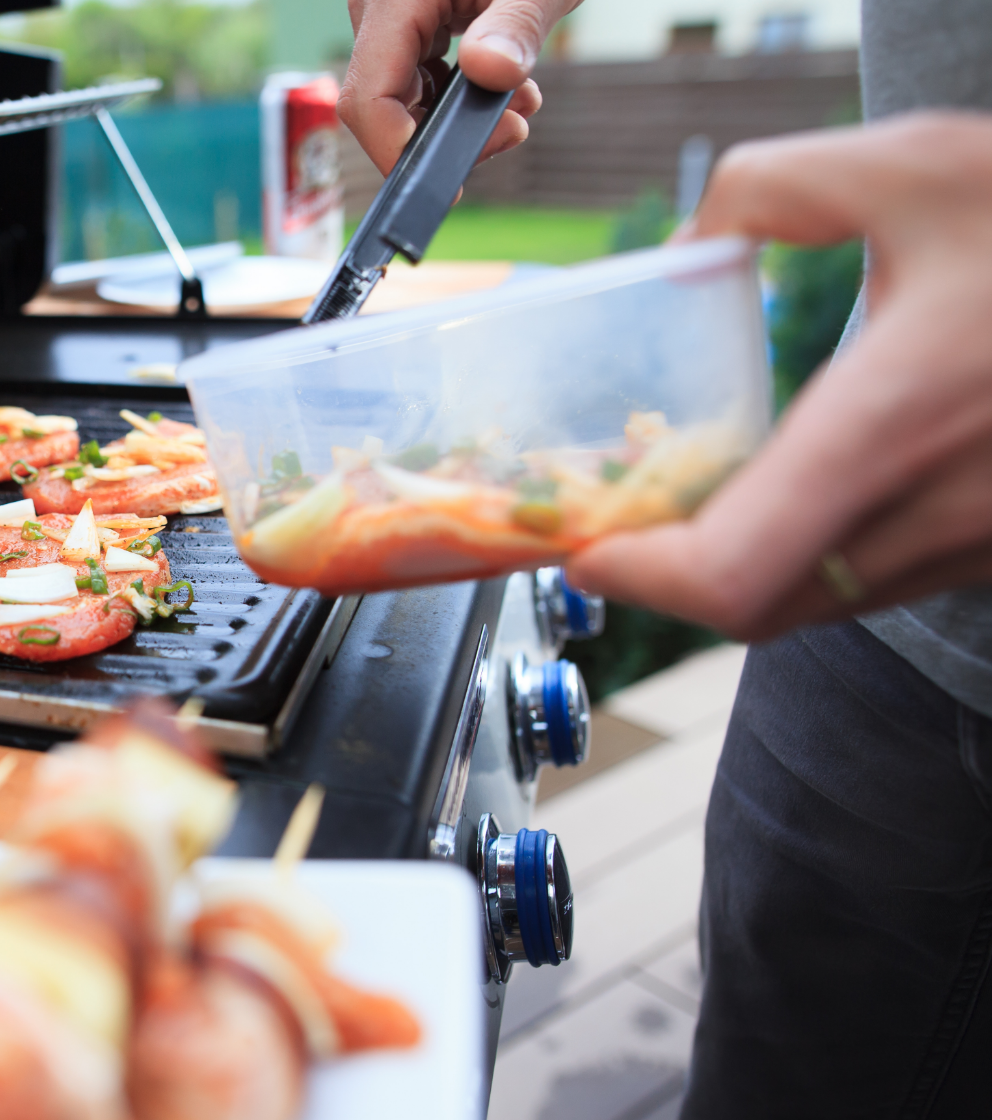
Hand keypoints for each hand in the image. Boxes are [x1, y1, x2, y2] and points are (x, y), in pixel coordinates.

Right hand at [338, 0, 577, 173]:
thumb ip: (515, 24)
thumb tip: (491, 72)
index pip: (368, 92)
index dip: (395, 146)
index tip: (444, 176)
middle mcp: (377, 6)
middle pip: (381, 102)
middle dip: (441, 135)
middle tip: (512, 132)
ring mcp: (389, 16)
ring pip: (398, 96)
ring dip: (455, 119)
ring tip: (521, 106)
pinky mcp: (407, 22)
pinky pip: (414, 76)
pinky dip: (456, 95)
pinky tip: (504, 88)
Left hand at [568, 113, 991, 640]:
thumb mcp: (917, 166)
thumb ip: (772, 188)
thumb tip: (688, 245)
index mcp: (896, 425)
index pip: (733, 574)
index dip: (641, 578)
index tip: (586, 545)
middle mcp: (937, 510)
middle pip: (757, 609)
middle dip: (668, 576)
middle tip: (608, 522)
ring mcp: (978, 541)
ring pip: (817, 603)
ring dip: (732, 569)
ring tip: (676, 500)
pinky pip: (875, 581)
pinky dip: (803, 556)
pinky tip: (779, 487)